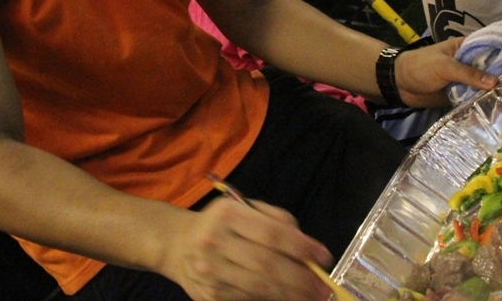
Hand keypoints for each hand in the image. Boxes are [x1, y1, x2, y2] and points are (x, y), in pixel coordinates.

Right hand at [162, 196, 333, 300]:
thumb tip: (307, 246)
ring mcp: (211, 271)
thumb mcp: (243, 208)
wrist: (177, 245)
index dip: (301, 247)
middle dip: (300, 279)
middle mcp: (215, 241)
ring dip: (290, 295)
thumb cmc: (220, 224)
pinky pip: (247, 299)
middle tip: (323, 288)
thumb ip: (275, 220)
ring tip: (312, 297)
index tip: (324, 257)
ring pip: (258, 287)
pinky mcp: (209, 295)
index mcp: (227, 214)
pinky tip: (287, 300)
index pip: (271, 233)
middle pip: (266, 264)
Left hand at [393, 38, 496, 106]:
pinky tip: (499, 113)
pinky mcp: (461, 95)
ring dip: (496, 94)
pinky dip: (484, 104)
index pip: (493, 47)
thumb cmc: (420, 66)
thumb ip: (468, 73)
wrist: (399, 83)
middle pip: (493, 69)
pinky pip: (476, 99)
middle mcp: (470, 62)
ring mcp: (466, 79)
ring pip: (486, 86)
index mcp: (467, 47)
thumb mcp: (444, 66)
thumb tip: (494, 82)